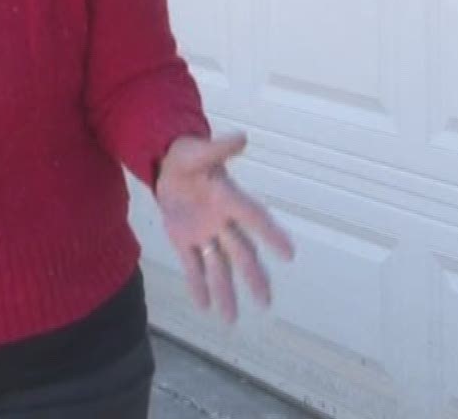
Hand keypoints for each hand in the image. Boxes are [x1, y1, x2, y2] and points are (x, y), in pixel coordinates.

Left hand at [155, 132, 295, 323]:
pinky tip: (205, 307)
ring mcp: (205, 233)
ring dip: (225, 291)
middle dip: (253, 277)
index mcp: (228, 198)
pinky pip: (193, 265)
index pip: (253, 217)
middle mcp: (222, 220)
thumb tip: (242, 137)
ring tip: (230, 320)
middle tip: (266, 302)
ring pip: (218, 266)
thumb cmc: (188, 156)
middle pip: (241, 253)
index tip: (289, 254)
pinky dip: (197, 285)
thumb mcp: (196, 150)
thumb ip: (217, 148)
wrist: (168, 164)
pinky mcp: (185, 240)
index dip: (271, 234)